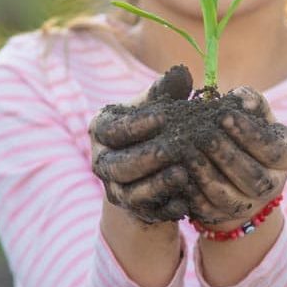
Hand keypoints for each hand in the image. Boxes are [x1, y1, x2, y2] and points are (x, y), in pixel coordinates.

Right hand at [89, 66, 192, 223]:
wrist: (155, 165)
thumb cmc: (156, 125)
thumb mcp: (158, 106)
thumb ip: (166, 91)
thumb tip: (181, 73)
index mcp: (101, 131)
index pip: (113, 130)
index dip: (137, 124)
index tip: (164, 116)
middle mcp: (102, 162)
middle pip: (119, 165)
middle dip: (147, 157)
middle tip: (174, 147)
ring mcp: (115, 189)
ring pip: (131, 192)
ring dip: (156, 184)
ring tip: (182, 173)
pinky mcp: (134, 211)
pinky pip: (148, 213)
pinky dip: (166, 208)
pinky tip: (185, 202)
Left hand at [184, 86, 286, 225]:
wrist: (235, 170)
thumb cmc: (243, 130)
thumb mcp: (252, 114)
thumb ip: (249, 101)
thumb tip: (239, 97)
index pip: (272, 147)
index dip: (248, 133)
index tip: (223, 114)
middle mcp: (274, 184)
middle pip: (253, 176)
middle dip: (226, 154)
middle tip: (203, 135)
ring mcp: (251, 206)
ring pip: (230, 197)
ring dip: (208, 175)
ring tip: (188, 153)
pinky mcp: (226, 217)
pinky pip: (209, 209)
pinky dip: (194, 193)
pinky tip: (180, 176)